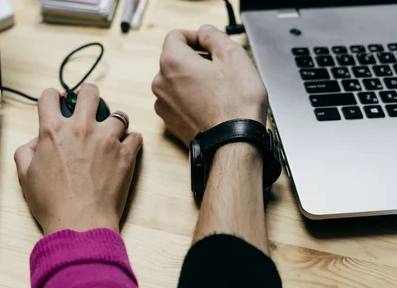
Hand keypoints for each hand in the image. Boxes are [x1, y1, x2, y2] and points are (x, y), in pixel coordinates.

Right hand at [15, 84, 142, 235]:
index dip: (51, 98)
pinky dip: (131, 142)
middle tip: (88, 107)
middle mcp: (82, 128)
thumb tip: (34, 144)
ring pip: (118, 114)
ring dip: (113, 123)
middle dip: (87, 96)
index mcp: (53, 131)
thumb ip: (25, 153)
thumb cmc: (52, 203)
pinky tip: (124, 150)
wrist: (80, 222)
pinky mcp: (126, 154)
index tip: (56, 103)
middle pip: (90, 92)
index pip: (50, 97)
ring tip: (109, 135)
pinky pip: (135, 137)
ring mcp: (107, 140)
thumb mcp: (26, 177)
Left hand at [152, 25, 268, 146]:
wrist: (233, 144)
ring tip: (218, 90)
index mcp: (172, 62)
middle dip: (196, 59)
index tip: (210, 44)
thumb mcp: (233, 56)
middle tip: (221, 68)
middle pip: (175, 60)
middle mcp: (161, 83)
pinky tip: (211, 106)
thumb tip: (204, 33)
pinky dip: (191, 99)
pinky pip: (179, 102)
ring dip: (194, 80)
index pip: (176, 36)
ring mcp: (164, 105)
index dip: (195, 36)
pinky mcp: (170, 123)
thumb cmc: (235, 105)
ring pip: (177, 82)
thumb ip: (214, 37)